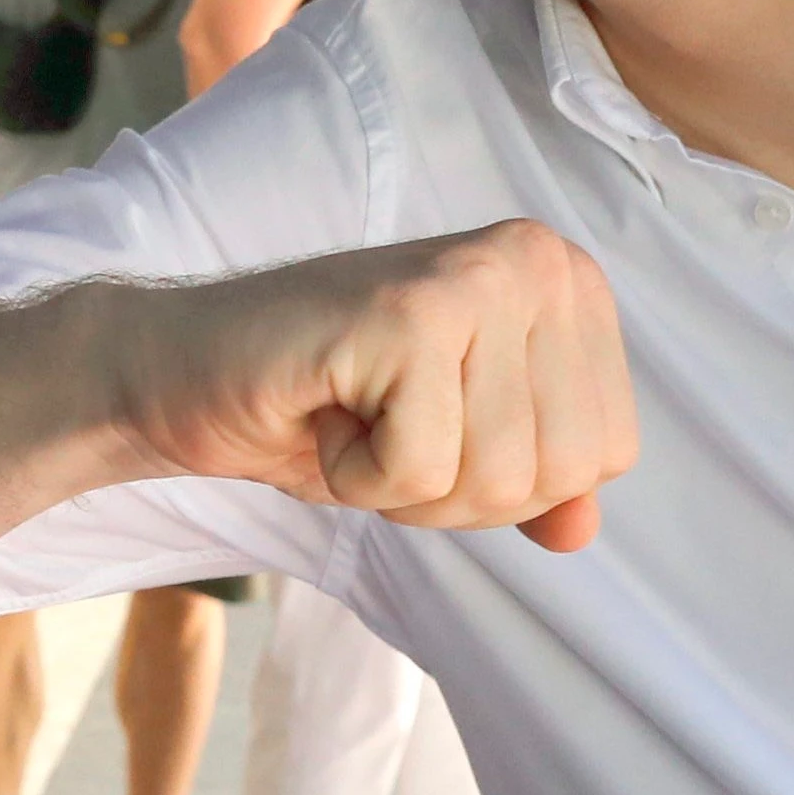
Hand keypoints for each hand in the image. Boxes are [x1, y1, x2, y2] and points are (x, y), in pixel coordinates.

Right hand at [93, 221, 636, 552]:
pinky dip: (357, 476)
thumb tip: (582, 532)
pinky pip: (421, 469)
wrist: (187, 373)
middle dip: (458, 490)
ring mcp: (476, 279)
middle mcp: (536, 262)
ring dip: (405, 485)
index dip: (508, 482)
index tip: (430, 424)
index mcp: (566, 283)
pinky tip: (325, 411)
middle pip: (560, 472)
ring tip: (355, 415)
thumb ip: (534, 482)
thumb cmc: (324, 405)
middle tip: (384, 426)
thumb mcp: (455, 450)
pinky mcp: (408, 314)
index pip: (606, 453)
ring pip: (497, 477)